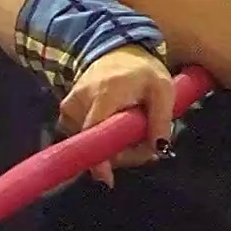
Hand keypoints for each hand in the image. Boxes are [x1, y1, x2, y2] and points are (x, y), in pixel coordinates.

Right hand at [57, 46, 175, 185]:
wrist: (116, 50)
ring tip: (135, 134)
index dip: (100, 160)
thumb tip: (160, 149)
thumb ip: (161, 119)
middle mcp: (79, 102)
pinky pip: (85, 139)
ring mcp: (69, 108)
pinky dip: (103, 142)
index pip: (94, 132)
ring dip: (115, 149)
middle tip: (147, 146)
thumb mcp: (163, 89)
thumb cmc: (142, 70)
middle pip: (96, 145)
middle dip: (124, 154)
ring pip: (91, 145)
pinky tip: (119, 132)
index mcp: (104, 94)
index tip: (107, 179)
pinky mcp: (67, 114)